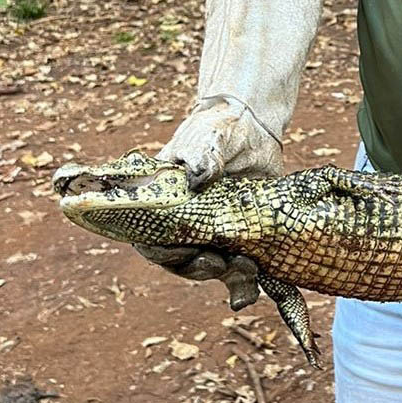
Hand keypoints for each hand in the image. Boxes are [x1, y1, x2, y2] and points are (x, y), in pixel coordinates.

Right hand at [134, 99, 281, 298]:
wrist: (253, 126)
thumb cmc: (220, 128)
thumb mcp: (208, 137)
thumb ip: (202, 155)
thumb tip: (198, 177)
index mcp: (162, 200)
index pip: (148, 235)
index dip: (159, 250)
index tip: (181, 250)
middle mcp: (182, 220)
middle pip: (176, 258)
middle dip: (194, 266)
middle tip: (215, 261)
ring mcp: (209, 229)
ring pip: (205, 264)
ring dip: (219, 271)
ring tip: (241, 265)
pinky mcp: (237, 233)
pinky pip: (234, 262)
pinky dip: (241, 275)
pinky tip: (252, 276)